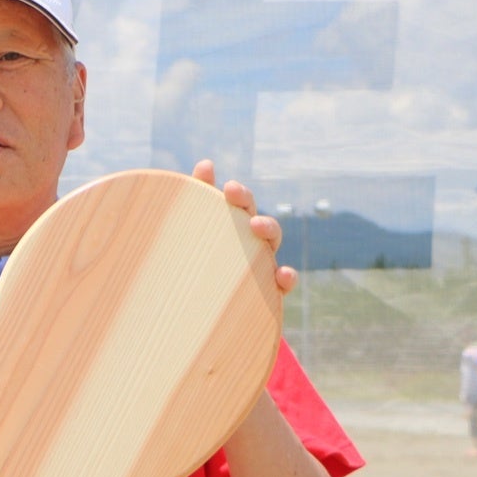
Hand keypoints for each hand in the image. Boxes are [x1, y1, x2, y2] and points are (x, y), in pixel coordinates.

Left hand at [192, 158, 296, 297]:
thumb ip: (195, 197)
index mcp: (232, 228)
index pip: (240, 206)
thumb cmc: (193, 263)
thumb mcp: (188, 229)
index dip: (238, 195)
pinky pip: (282, 286)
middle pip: (258, 221)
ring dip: (269, 231)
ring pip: (271, 246)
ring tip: (257, 226)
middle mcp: (250, 245)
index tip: (227, 186)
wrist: (190, 313)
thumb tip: (207, 163)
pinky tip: (282, 275)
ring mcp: (260, 268)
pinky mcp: (266, 295)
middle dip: (249, 205)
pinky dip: (287, 278)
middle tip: (235, 196)